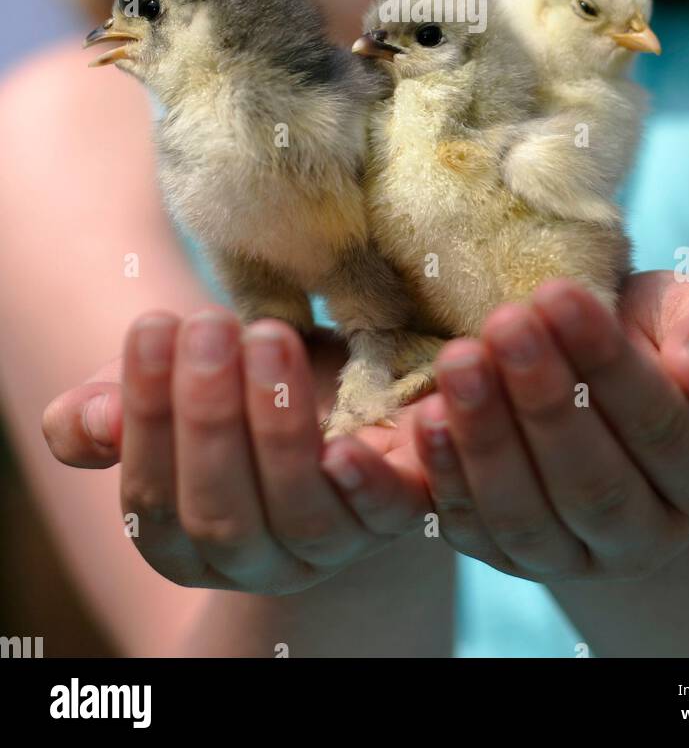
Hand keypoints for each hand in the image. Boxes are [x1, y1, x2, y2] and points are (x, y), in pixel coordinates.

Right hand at [42, 309, 428, 593]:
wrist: (346, 392)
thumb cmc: (238, 387)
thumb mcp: (169, 391)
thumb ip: (107, 412)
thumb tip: (93, 420)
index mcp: (184, 541)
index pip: (152, 501)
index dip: (147, 416)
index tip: (154, 326)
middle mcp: (254, 560)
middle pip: (220, 513)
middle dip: (209, 416)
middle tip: (207, 325)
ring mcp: (330, 546)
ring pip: (299, 512)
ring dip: (279, 426)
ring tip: (268, 338)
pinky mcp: (399, 516)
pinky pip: (385, 516)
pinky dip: (366, 484)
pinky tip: (345, 440)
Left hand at [409, 272, 688, 581]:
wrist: (596, 391)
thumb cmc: (650, 339)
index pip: (660, 426)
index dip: (609, 363)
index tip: (557, 293)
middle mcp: (647, 535)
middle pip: (593, 484)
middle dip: (543, 400)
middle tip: (503, 322)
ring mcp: (574, 558)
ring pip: (528, 518)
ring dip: (486, 437)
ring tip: (458, 360)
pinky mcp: (508, 560)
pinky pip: (474, 532)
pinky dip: (446, 478)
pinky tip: (423, 419)